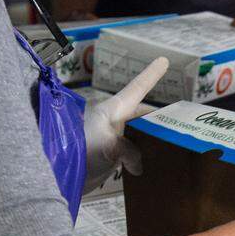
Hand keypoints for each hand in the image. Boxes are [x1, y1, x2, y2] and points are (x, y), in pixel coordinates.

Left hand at [83, 57, 167, 185]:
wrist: (56, 175)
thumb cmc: (79, 150)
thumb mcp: (109, 146)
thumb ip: (130, 150)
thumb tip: (137, 165)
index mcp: (112, 110)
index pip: (137, 88)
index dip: (151, 75)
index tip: (163, 60)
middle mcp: (113, 121)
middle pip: (141, 114)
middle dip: (158, 119)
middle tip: (178, 126)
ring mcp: (111, 138)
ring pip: (138, 134)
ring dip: (152, 141)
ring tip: (169, 148)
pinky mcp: (108, 156)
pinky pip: (131, 153)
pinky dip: (141, 159)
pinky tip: (149, 167)